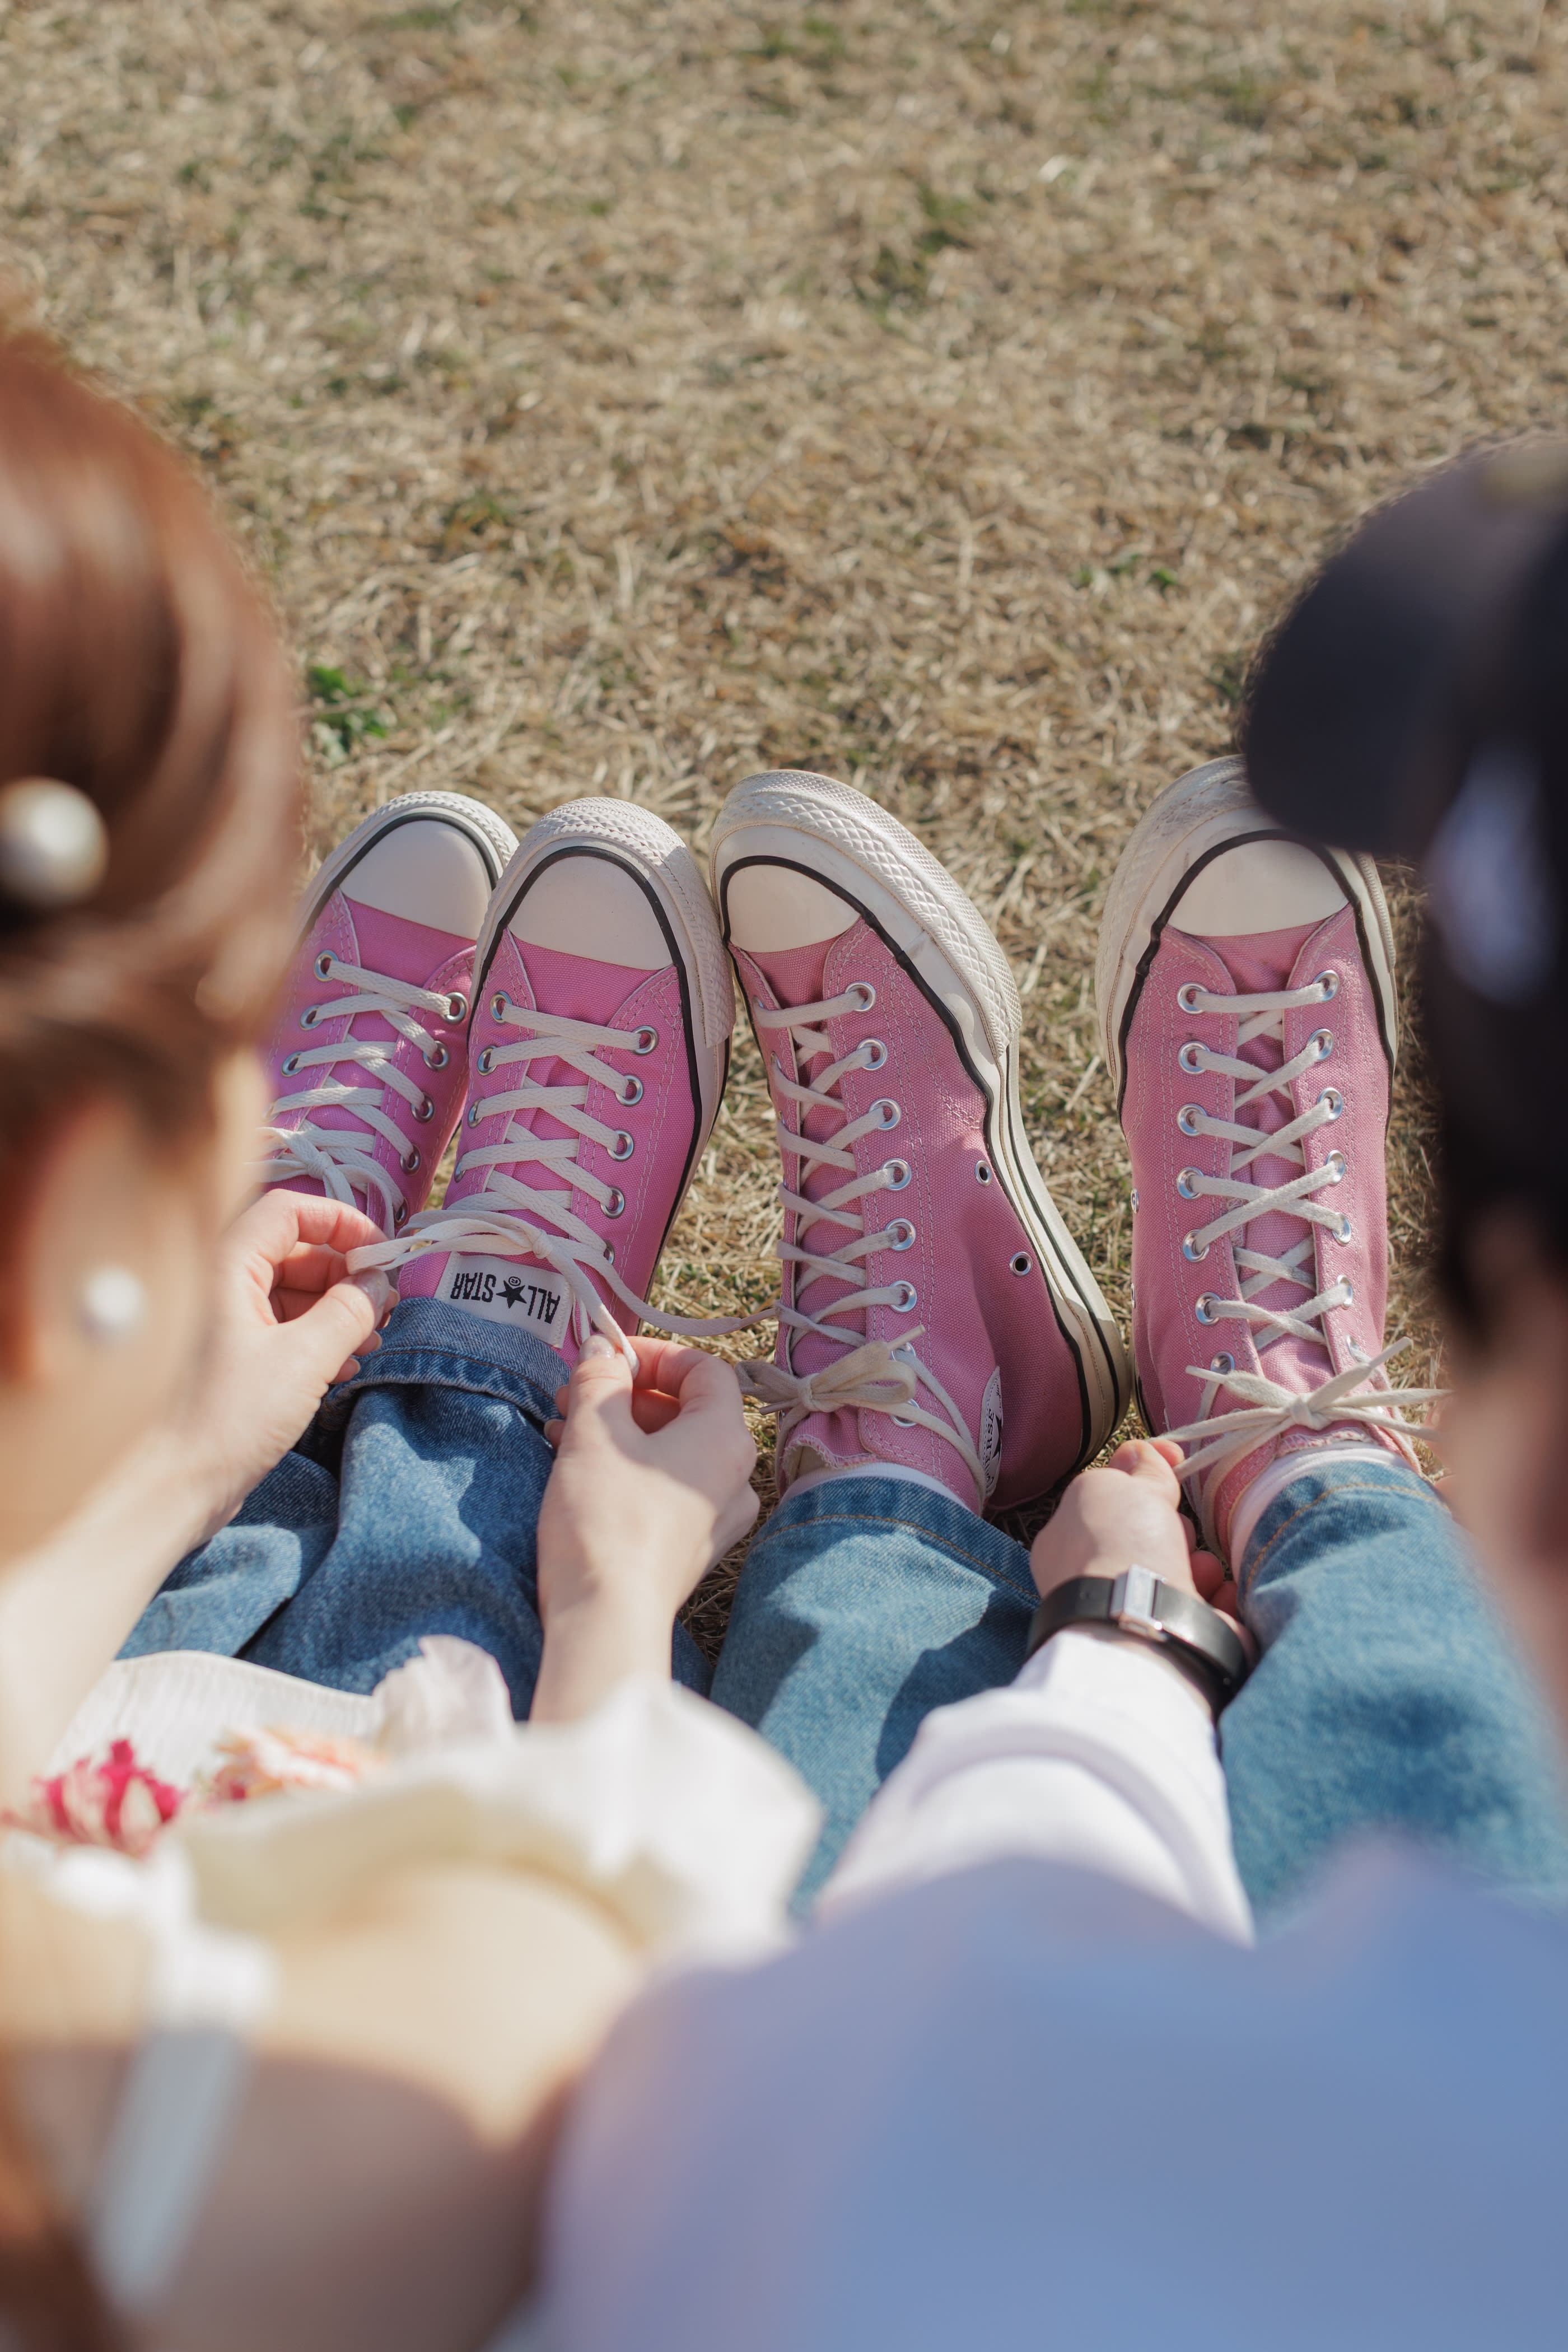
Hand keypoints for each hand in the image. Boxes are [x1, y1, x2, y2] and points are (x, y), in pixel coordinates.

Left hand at [183, 1190, 389, 1537]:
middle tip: (384, 1305)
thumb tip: (378, 1284)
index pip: (289, 1212)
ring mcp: (218, 1322)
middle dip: (344, 1276)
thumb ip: (350, 1311)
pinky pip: (276, 1328)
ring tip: (369, 1341)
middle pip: (293, 1253)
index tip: (380, 1253)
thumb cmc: (222, 1421)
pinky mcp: (224, 1358)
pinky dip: (313, 1339)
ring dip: (334, 1312)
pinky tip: (342, 1366)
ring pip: (287, 1293)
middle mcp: (215, 1284)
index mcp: (223, 1265)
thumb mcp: (304, 1360)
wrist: (166, 1489)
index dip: (341, 1223)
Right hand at [532, 1334, 758, 1720]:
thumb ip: (599, 1380)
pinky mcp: (693, 1546)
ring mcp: (718, 1516)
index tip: (607, 1357)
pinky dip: (630, 1467)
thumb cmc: (606, 1519)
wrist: (606, 1619)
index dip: (654, 1354)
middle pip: (688, 1410)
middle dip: (626, 1394)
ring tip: (562, 1429)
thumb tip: (602, 1350)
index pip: (705, 1370)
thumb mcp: (593, 1433)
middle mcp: (736, 1476)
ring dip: (620, 1430)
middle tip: (572, 1393)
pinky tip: (580, 1468)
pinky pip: (668, 1487)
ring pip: (672, 1450)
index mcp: (726, 1438)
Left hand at [1029, 1437, 1246, 1633]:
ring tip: (1200, 1567)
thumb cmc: (1116, 1546)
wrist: (1141, 1626)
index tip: (1173, 1455)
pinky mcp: (1174, 1645)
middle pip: (1148, 1538)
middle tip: (1176, 1529)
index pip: (1108, 1501)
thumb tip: (1139, 1452)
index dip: (1141, 1473)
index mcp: (1067, 1543)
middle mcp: (1095, 1583)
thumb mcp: (1114, 1486)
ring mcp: (1133, 1617)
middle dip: (1172, 1526)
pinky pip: (1204, 1612)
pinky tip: (1218, 1592)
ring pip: (1179, 1575)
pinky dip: (1217, 1598)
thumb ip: (1131, 1470)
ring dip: (1198, 1564)